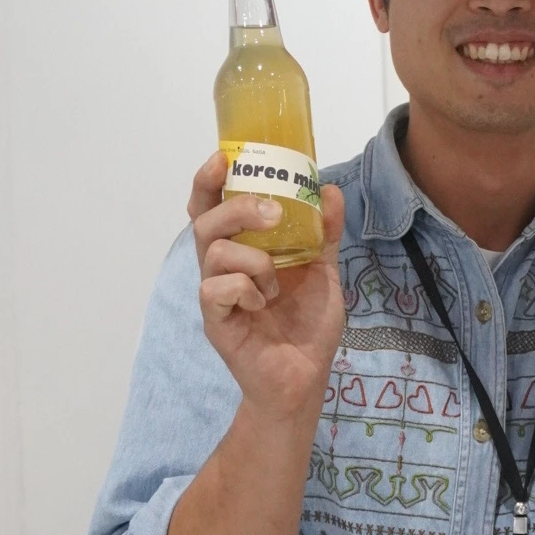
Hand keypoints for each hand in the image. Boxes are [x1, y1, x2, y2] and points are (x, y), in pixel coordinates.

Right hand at [188, 153, 344, 417]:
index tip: (225, 157)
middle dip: (236, 208)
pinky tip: (264, 302)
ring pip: (213, 251)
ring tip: (276, 279)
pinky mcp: (216, 320)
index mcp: (242, 248)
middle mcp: (222, 266)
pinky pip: (216, 288)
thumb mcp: (322, 272)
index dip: (210, 180)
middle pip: (205, 220)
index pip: (212, 206)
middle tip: (271, 213)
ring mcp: (215, 293)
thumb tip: (330, 190)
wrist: (305, 377)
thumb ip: (323, 233)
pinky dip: (245, 287)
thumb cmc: (306, 324)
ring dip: (252, 257)